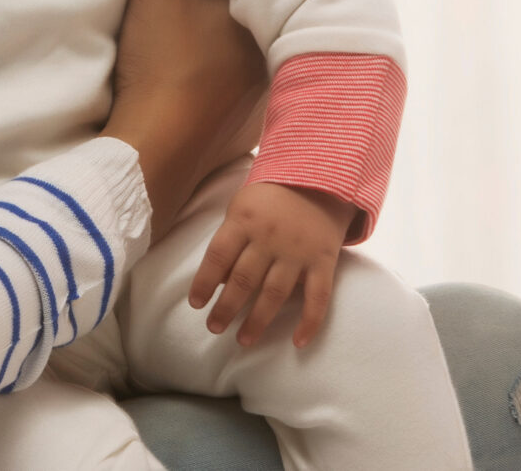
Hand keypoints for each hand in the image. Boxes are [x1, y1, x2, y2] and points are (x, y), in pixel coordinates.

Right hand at [101, 0, 269, 230]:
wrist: (148, 157)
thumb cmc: (167, 64)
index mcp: (278, 18)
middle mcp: (280, 55)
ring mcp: (260, 92)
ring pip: (242, 30)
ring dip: (223, 10)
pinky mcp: (232, 117)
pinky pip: (228, 62)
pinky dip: (212, 45)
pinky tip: (187, 37)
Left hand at [190, 180, 355, 348]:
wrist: (322, 179)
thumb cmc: (272, 197)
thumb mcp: (243, 207)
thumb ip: (230, 239)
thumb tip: (218, 281)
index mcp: (244, 220)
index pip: (218, 255)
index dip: (205, 281)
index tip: (196, 304)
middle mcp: (270, 238)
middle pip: (243, 279)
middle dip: (226, 308)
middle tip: (215, 327)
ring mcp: (298, 251)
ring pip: (274, 293)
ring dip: (257, 320)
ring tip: (243, 340)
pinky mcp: (323, 261)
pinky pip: (318, 296)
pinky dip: (309, 322)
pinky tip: (298, 342)